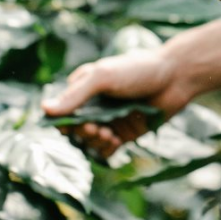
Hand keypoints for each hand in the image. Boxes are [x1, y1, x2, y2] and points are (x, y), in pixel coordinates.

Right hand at [42, 49, 192, 157]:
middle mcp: (95, 106)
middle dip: (82, 132)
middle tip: (97, 129)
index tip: (72, 125)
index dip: (63, 122)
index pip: (62, 111)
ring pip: (91, 141)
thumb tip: (45, 109)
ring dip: (95, 142)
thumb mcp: (103, 76)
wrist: (175, 77)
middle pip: (76, 129)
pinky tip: (115, 141)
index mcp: (84, 88)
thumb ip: (76, 95)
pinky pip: (108, 149)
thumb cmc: (137, 69)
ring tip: (109, 135)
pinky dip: (107, 150)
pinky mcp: (125, 133)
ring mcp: (110, 120)